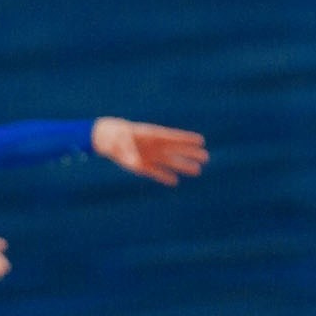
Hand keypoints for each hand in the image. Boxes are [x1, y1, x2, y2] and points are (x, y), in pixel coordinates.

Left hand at [92, 117, 207, 185]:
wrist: (108, 139)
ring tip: (197, 170)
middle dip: (191, 154)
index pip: (173, 137)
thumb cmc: (118, 134)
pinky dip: (164, 177)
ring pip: (170, 162)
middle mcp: (155, 147)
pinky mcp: (143, 166)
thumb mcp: (122, 139)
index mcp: (153, 135)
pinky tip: (174, 181)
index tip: (201, 141)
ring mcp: (151, 156)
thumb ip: (129, 150)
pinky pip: (156, 172)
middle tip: (206, 157)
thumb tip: (136, 164)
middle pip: (177, 151)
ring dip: (183, 166)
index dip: (187, 139)